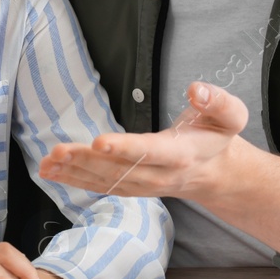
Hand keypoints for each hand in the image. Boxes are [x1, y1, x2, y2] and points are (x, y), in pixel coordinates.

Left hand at [40, 81, 248, 200]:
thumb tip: (196, 89)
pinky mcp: (131, 188)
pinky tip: (51, 172)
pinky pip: (101, 187)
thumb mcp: (231, 116)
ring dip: (74, 172)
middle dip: (86, 161)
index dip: (125, 148)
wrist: (218, 174)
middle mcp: (160, 175)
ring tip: (48, 162)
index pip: (150, 151)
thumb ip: (217, 101)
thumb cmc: (217, 137)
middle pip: (120, 170)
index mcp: (182, 154)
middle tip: (58, 151)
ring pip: (106, 181)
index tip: (99, 141)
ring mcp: (144, 186)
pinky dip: (74, 180)